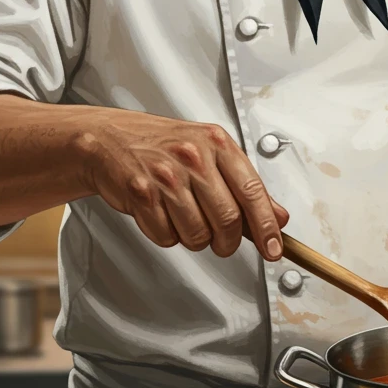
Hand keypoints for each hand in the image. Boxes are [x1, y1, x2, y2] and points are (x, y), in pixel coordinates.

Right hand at [73, 110, 288, 260]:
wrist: (109, 138)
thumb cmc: (162, 146)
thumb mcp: (210, 152)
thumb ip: (246, 185)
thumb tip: (279, 216)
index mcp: (217, 142)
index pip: (252, 191)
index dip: (267, 227)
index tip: (274, 250)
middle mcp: (193, 156)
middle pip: (227, 219)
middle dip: (228, 241)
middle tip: (222, 243)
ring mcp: (166, 174)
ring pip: (197, 234)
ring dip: (194, 238)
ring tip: (184, 218)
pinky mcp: (141, 193)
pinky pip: (166, 236)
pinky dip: (167, 235)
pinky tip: (161, 215)